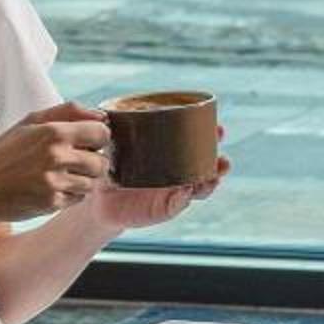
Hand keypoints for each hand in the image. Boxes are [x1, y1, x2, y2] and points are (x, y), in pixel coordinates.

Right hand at [0, 103, 109, 225]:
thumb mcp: (30, 122)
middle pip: (102, 162)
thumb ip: (68, 111)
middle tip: (74, 162)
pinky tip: (52, 188)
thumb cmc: (4, 153)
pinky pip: (78, 199)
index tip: (87, 142)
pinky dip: (70, 195)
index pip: (102, 133)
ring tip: (61, 175)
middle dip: (92, 162)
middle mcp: (57, 156)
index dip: (98, 138)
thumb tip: (102, 115)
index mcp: (54, 132)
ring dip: (82, 180)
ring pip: (92, 183)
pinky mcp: (52, 203)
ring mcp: (55, 182)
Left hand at [88, 124, 229, 233]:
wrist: (100, 201)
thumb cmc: (110, 168)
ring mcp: (174, 191)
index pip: (199, 142)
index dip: (212, 135)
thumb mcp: (112, 147)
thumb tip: (104, 114)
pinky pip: (179, 204)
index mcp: (171, 151)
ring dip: (210, 182)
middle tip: (222, 158)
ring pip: (201, 187)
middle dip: (220, 162)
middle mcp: (178, 171)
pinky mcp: (165, 208)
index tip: (220, 129)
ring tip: (212, 177)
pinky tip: (185, 192)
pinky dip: (184, 198)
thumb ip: (112, 132)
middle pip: (208, 166)